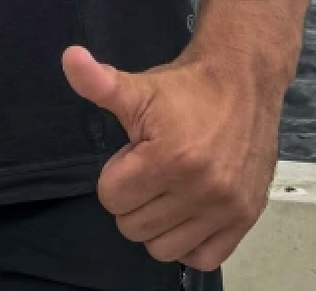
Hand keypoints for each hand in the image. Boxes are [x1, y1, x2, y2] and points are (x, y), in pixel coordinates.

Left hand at [62, 46, 281, 270]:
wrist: (244, 83)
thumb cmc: (185, 89)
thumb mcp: (138, 86)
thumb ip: (98, 83)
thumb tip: (69, 57)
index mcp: (169, 158)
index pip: (111, 198)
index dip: (115, 175)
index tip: (134, 155)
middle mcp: (201, 190)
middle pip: (133, 227)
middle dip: (132, 200)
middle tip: (150, 172)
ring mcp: (226, 208)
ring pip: (164, 249)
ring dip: (157, 225)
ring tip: (167, 192)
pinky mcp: (246, 219)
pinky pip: (205, 258)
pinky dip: (190, 243)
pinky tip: (187, 214)